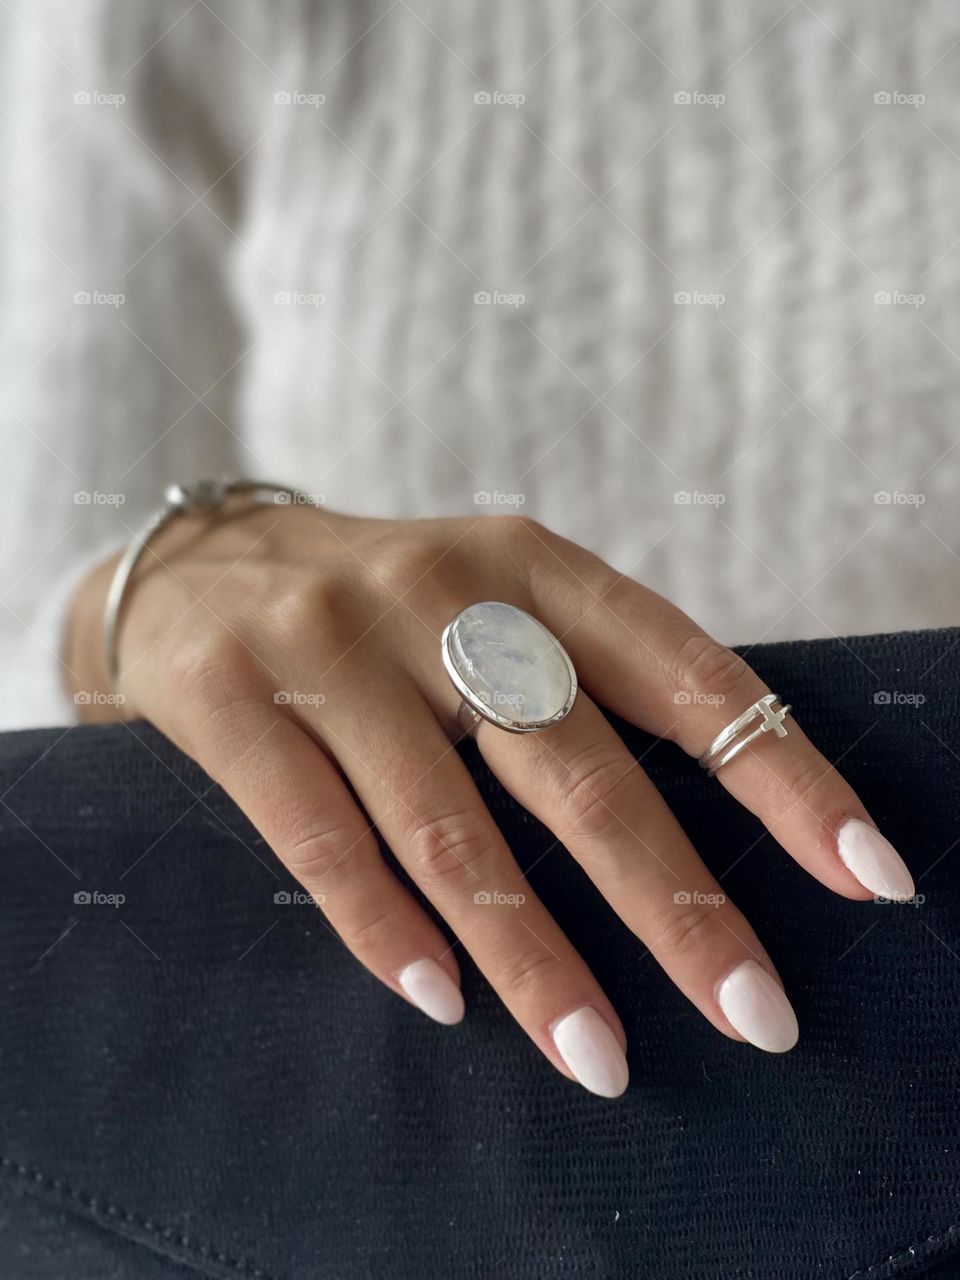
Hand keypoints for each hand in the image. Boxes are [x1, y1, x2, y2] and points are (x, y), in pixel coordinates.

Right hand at [67, 503, 914, 1096]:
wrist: (196, 565)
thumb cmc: (382, 608)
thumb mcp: (492, 603)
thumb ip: (581, 681)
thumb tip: (714, 823)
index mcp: (531, 565)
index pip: (683, 671)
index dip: (782, 773)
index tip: (866, 873)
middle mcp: (439, 593)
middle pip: (576, 768)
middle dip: (674, 905)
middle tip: (755, 1013)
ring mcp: (330, 643)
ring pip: (450, 827)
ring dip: (532, 958)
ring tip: (601, 1057)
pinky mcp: (232, 696)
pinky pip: (320, 836)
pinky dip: (384, 929)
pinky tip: (441, 999)